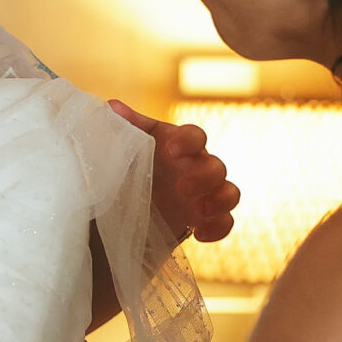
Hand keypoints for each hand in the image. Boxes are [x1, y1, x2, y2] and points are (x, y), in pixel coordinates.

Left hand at [110, 102, 239, 242]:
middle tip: (181, 188)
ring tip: (198, 212)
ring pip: (230, 192)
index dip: (188, 141)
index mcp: (180, 145)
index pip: (196, 136)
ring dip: (219, 201)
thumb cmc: (134, 165)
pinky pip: (226, 222)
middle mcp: (198, 166)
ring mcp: (206, 193)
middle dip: (203, 178)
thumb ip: (126, 127)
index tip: (172, 150)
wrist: (133, 201)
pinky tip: (199, 234)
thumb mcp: (129, 147)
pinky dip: (218, 228)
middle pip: (217, 167)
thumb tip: (112, 106)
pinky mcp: (207, 218)